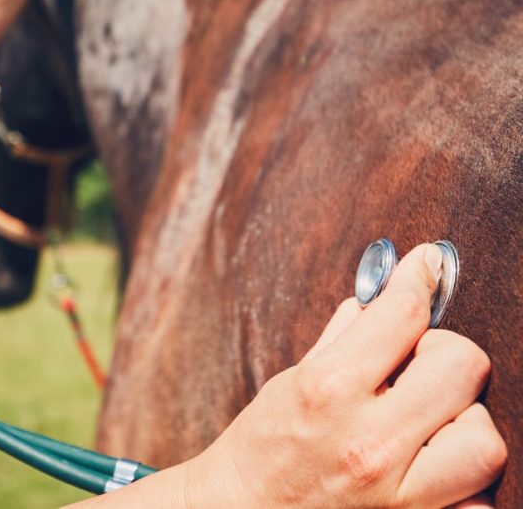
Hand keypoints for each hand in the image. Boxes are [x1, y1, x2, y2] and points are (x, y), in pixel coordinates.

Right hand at [183, 244, 506, 507]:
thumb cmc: (263, 447)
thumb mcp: (293, 378)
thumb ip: (344, 335)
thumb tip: (383, 294)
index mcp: (329, 389)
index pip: (402, 314)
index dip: (419, 276)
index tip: (427, 264)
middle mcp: (369, 442)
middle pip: (462, 364)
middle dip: (442, 353)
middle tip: (416, 364)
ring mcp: (398, 496)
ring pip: (485, 439)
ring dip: (463, 420)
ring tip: (430, 421)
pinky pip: (481, 500)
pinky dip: (464, 479)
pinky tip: (431, 465)